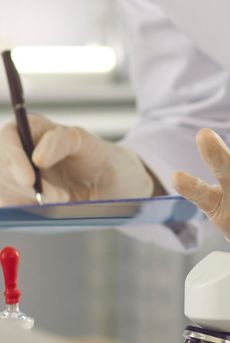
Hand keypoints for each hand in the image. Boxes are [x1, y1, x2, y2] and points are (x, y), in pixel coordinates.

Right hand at [0, 114, 154, 204]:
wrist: (105, 183)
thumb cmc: (94, 155)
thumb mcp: (85, 142)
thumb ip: (62, 141)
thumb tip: (37, 157)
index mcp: (29, 129)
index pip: (8, 138)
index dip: (14, 159)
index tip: (30, 180)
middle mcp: (16, 152)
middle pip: (2, 169)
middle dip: (26, 188)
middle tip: (58, 198)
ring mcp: (13, 176)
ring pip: (4, 191)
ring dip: (29, 202)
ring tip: (63, 201)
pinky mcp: (16, 198)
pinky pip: (10, 207)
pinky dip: (25, 212)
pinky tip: (45, 213)